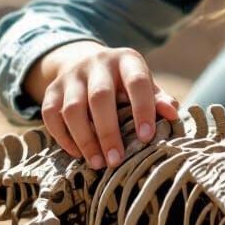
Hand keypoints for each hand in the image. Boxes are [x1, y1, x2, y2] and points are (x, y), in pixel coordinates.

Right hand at [23, 40, 180, 168]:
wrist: (87, 63)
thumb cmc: (125, 83)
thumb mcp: (144, 85)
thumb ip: (158, 99)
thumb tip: (173, 114)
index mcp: (126, 60)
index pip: (136, 81)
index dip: (142, 109)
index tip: (146, 138)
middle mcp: (97, 63)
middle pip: (99, 97)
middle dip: (108, 132)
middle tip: (116, 160)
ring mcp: (71, 76)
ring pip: (72, 109)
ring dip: (85, 139)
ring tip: (98, 164)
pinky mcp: (51, 90)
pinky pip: (51, 116)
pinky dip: (63, 138)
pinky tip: (77, 154)